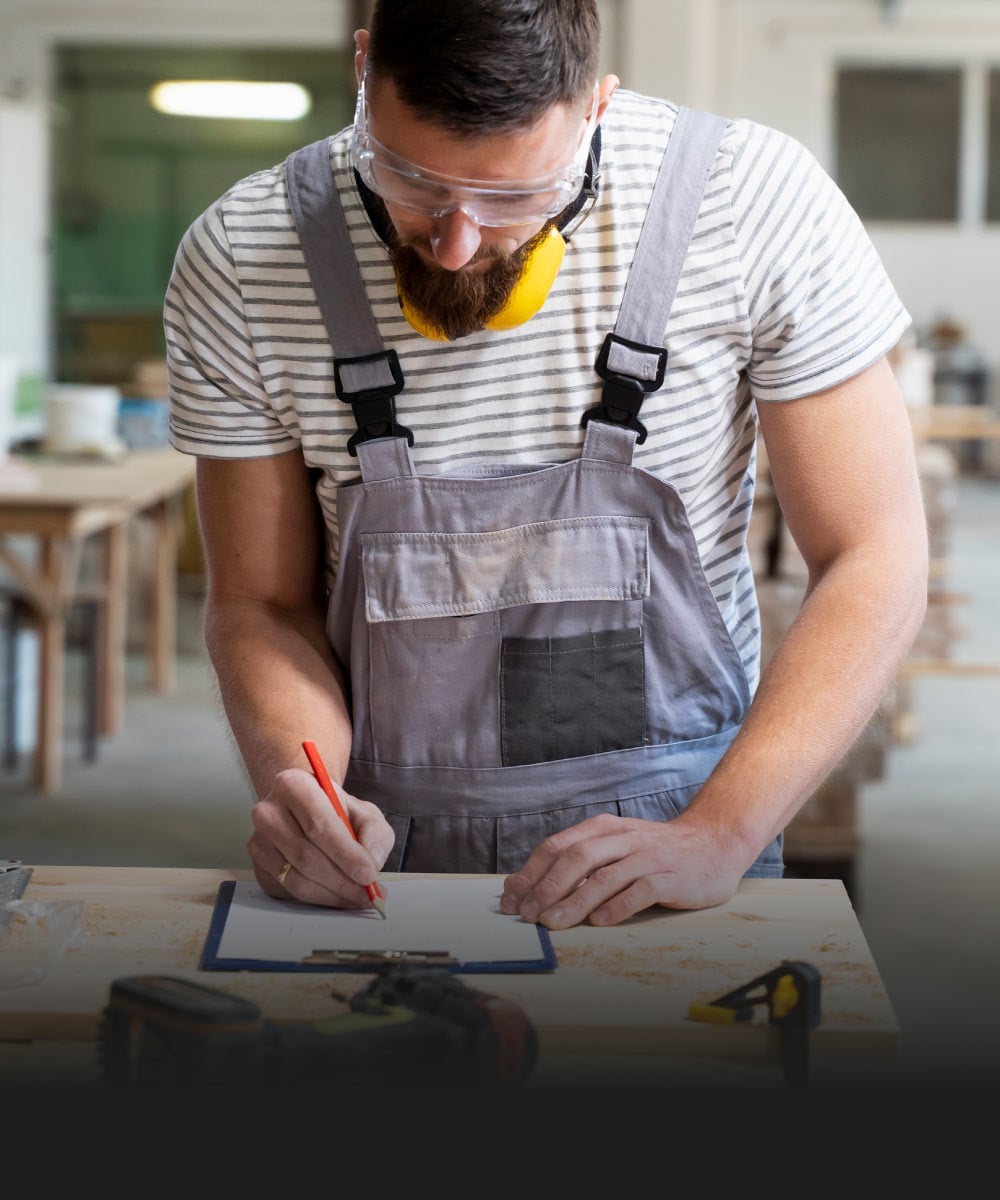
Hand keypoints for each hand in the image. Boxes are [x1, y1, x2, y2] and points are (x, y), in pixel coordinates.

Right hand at [248, 767, 393, 906]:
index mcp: (293, 785)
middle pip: (306, 856)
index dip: (345, 853)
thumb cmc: (336, 811)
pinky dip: (318, 898)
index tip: (367, 873)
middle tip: (366, 893)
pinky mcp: (259, 868)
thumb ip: (374, 832)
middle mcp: (268, 812)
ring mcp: (259, 842)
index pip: (318, 825)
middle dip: (342, 880)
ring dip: (331, 894)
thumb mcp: (364, 812)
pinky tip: (336, 895)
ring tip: (357, 897)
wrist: (307, 812)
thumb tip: (372, 860)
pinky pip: (289, 891)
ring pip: (296, 879)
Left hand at [499, 812, 751, 928]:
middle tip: (526, 915)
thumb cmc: (654, 853)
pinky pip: (641, 890)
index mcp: (602, 829)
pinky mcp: (671, 876)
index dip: (531, 873)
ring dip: (575, 901)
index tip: (511, 900)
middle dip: (546, 887)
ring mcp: (648, 856)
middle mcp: (623, 838)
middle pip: (576, 858)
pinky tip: (600, 922)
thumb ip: (578, 864)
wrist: (713, 843)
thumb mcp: (614, 848)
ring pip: (605, 876)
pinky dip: (618, 905)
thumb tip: (526, 888)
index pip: (557, 846)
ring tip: (553, 923)